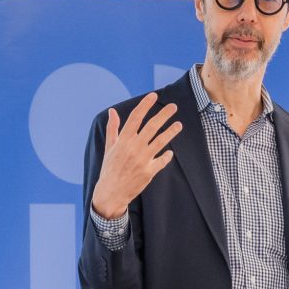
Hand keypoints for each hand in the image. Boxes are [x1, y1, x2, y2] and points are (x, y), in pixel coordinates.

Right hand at [89, 94, 181, 222]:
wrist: (111, 192)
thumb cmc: (109, 168)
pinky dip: (166, 156)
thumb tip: (112, 111)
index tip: (153, 95)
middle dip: (164, 115)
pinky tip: (170, 152)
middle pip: (151, 126)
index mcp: (122, 140)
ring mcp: (142, 160)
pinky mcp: (149, 171)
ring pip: (160, 141)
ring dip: (171, 132)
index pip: (135, 117)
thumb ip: (113, 128)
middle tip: (173, 106)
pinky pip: (162, 160)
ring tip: (179, 125)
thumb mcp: (109, 147)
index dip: (145, 105)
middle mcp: (133, 148)